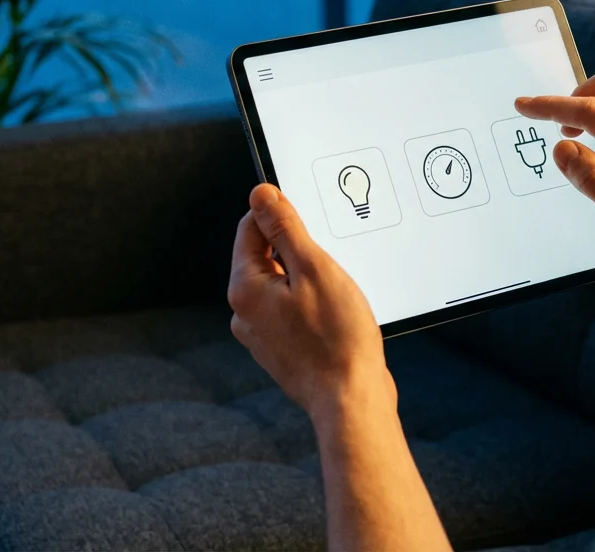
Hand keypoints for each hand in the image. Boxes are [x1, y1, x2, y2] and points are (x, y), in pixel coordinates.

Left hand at [228, 184, 393, 415]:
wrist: (350, 400)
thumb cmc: (337, 337)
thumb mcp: (314, 269)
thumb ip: (285, 228)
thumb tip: (261, 194)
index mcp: (245, 288)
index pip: (251, 229)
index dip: (280, 214)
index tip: (310, 215)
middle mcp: (244, 313)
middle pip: (266, 258)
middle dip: (298, 250)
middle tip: (332, 257)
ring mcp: (260, 335)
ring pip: (281, 286)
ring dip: (307, 279)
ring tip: (338, 290)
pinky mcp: (280, 351)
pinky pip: (291, 312)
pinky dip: (311, 304)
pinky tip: (336, 314)